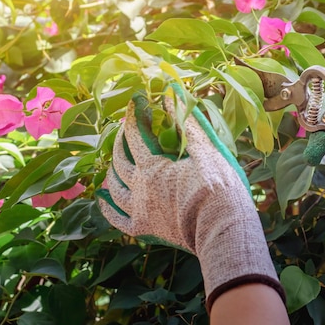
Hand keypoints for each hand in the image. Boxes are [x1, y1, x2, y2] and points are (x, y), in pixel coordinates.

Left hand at [96, 86, 283, 310]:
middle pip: (120, 161)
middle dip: (119, 141)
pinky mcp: (144, 230)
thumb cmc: (219, 185)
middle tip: (124, 130)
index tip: (136, 102)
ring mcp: (139, 210)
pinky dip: (107, 208)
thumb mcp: (205, 149)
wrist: (222, 226)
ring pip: (115, 189)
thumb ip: (186, 122)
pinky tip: (102, 199)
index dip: (134, 116)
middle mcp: (139, 187)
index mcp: (152, 166)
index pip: (135, 134)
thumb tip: (170, 94)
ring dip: (111, 173)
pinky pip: (117, 219)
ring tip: (113, 163)